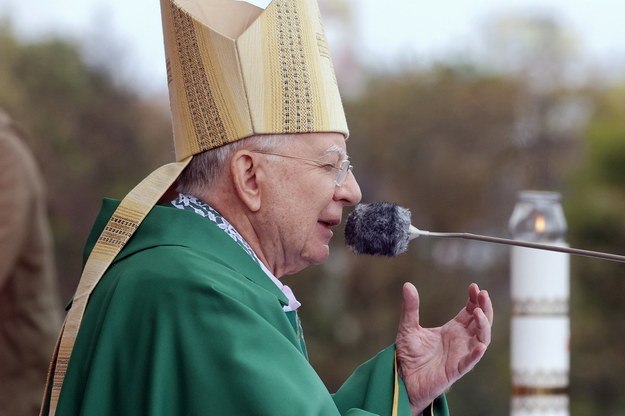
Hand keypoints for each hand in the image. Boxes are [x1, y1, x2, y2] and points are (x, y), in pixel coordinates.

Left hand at [395, 282, 492, 413]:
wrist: (402, 378)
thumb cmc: (408, 355)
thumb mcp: (408, 327)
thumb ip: (410, 308)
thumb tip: (407, 285)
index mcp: (452, 330)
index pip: (470, 312)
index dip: (474, 300)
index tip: (474, 286)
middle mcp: (460, 341)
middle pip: (480, 322)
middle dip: (484, 308)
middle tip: (483, 294)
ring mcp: (460, 355)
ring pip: (482, 339)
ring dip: (483, 326)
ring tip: (478, 313)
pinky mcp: (456, 370)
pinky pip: (470, 362)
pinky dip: (476, 353)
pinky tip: (480, 344)